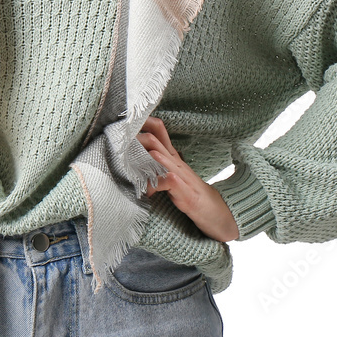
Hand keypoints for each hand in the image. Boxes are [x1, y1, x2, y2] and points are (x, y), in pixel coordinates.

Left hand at [137, 116, 239, 242]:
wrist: (217, 212)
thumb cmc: (191, 194)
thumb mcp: (173, 175)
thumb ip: (158, 165)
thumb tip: (136, 159)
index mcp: (172, 157)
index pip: (159, 131)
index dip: (142, 124)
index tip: (125, 124)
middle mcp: (176, 162)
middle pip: (155, 140)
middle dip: (136, 138)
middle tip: (119, 142)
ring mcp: (182, 176)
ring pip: (160, 156)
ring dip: (143, 155)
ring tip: (129, 157)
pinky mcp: (185, 192)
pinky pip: (169, 180)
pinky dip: (155, 183)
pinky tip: (147, 190)